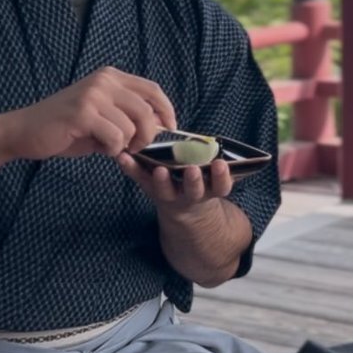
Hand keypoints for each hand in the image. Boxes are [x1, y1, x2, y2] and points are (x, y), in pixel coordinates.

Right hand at [0, 67, 176, 164]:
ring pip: (132, 126)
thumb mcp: (102, 116)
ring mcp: (94, 95)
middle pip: (147, 109)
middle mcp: (105, 81)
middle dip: (148, 135)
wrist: (24, 131)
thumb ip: (128, 117)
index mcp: (111, 77)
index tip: (171, 129)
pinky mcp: (84, 113)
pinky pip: (115, 137)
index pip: (152, 89)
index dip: (167, 110)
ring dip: (125, 144)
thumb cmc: (67, 128)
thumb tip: (161, 129)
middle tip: (135, 147)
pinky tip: (97, 148)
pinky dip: (111, 149)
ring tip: (109, 146)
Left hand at [116, 152, 234, 213]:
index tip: (220, 164)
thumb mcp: (215, 176)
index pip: (221, 185)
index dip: (221, 176)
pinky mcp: (151, 188)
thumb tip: (229, 147)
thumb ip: (219, 163)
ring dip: (162, 180)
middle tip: (192, 170)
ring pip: (166, 190)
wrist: (184, 206)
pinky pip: (141, 179)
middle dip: (193, 180)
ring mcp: (170, 193)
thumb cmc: (203, 178)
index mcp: (212, 188)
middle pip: (194, 190)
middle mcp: (192, 194)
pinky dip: (131, 168)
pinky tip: (123, 157)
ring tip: (159, 169)